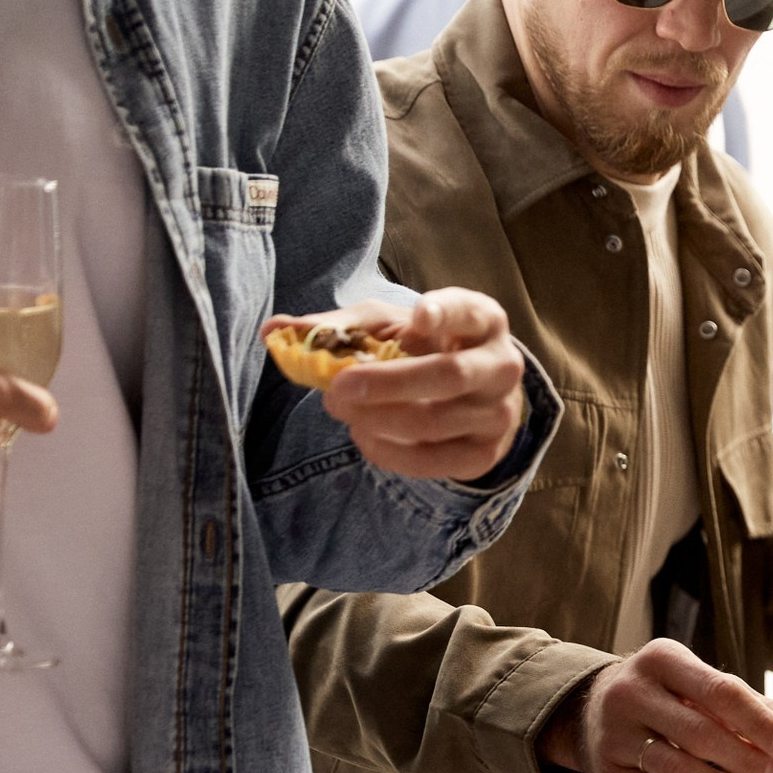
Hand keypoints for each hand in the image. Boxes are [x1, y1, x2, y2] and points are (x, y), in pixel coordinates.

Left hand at [267, 287, 526, 480]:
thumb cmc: (422, 348)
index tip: (419, 317)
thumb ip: (335, 328)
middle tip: (336, 390)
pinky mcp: (485, 454)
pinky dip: (390, 451)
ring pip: (435, 422)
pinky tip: (364, 437)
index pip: (469, 311)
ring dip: (376, 419)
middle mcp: (501, 365)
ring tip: (339, 410)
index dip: (446, 313)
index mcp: (482, 320)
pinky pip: (434, 461)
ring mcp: (499, 414)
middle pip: (449, 375)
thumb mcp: (384, 327)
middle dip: (387, 384)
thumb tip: (271, 331)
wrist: (470, 396)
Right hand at [538, 637, 772, 772]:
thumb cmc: (670, 699)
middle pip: (700, 733)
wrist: (591, 712)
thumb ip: (758, 708)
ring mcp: (613, 734)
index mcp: (662, 660)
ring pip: (675, 769)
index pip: (720, 691)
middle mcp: (631, 692)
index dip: (759, 722)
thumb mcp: (707, 691)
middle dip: (744, 760)